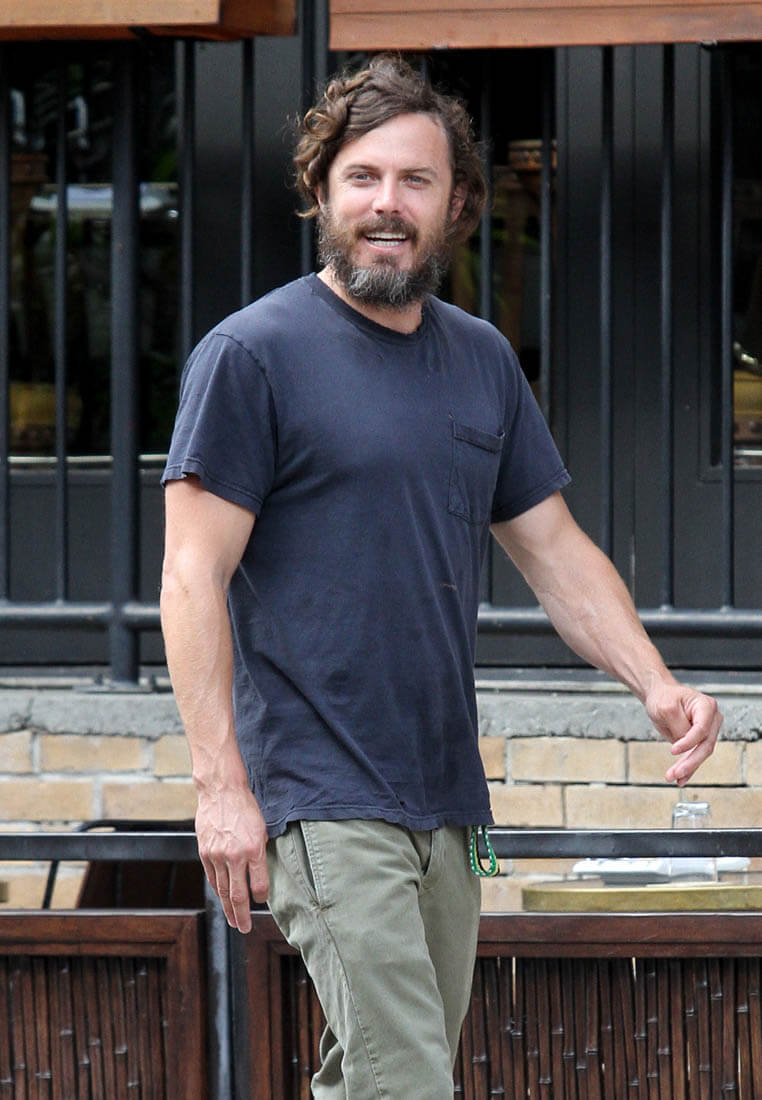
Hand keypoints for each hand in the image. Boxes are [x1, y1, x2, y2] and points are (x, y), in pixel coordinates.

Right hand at [195, 784, 268, 933]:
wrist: (221, 791)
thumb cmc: (246, 807)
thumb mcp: (263, 828)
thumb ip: (261, 853)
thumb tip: (261, 875)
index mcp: (254, 848)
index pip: (259, 885)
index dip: (261, 898)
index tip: (262, 902)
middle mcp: (235, 855)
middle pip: (238, 895)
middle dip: (242, 915)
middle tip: (244, 928)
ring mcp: (217, 855)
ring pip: (222, 890)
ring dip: (228, 909)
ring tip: (233, 921)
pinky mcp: (205, 852)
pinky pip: (212, 878)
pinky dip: (217, 892)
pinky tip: (222, 900)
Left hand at [644, 681, 722, 784]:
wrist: (660, 697)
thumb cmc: (664, 697)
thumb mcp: (666, 707)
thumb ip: (678, 725)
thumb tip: (684, 743)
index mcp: (707, 706)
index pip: (702, 729)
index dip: (689, 742)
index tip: (673, 750)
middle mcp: (711, 720)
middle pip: (705, 745)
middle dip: (690, 762)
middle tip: (676, 773)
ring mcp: (707, 732)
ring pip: (700, 754)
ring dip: (687, 768)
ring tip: (673, 777)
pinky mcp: (698, 742)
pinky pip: (695, 757)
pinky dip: (687, 768)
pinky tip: (680, 779)